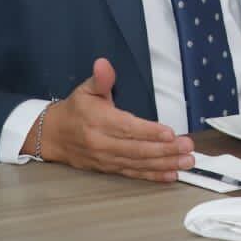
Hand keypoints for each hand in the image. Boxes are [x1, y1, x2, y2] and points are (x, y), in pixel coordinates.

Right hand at [30, 58, 194, 181]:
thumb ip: (100, 79)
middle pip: (136, 149)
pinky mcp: (108, 169)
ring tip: (186, 162)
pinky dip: (153, 176)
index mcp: (98, 121)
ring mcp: (105, 159)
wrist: (52, 136)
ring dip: (164, 164)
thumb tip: (104, 64)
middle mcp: (102, 143)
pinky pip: (133, 174)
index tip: (170, 133)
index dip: (148, 131)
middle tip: (188, 148)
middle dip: (165, 150)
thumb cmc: (75, 110)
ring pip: (138, 163)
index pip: (126, 128)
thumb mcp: (85, 89)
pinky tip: (171, 175)